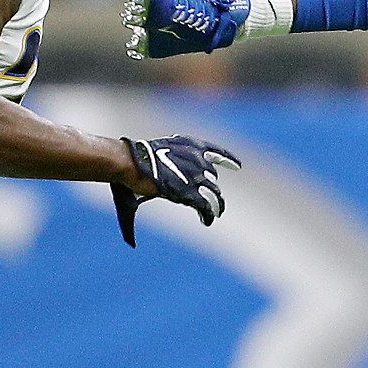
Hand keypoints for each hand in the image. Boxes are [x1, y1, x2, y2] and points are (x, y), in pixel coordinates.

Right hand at [113, 134, 237, 245]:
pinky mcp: (189, 191)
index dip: (228, 159)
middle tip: (215, 202)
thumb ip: (165, 169)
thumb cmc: (136, 161)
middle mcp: (197, 159)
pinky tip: (207, 221)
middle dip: (213, 191)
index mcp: (191, 146)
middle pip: (212, 180)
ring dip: (217, 205)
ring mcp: (195, 175)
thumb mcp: (157, 160)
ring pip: (214, 194)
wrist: (130, 162)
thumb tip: (158, 177)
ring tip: (216, 213)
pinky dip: (208, 215)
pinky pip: (206, 206)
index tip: (238, 166)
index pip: (216, 153)